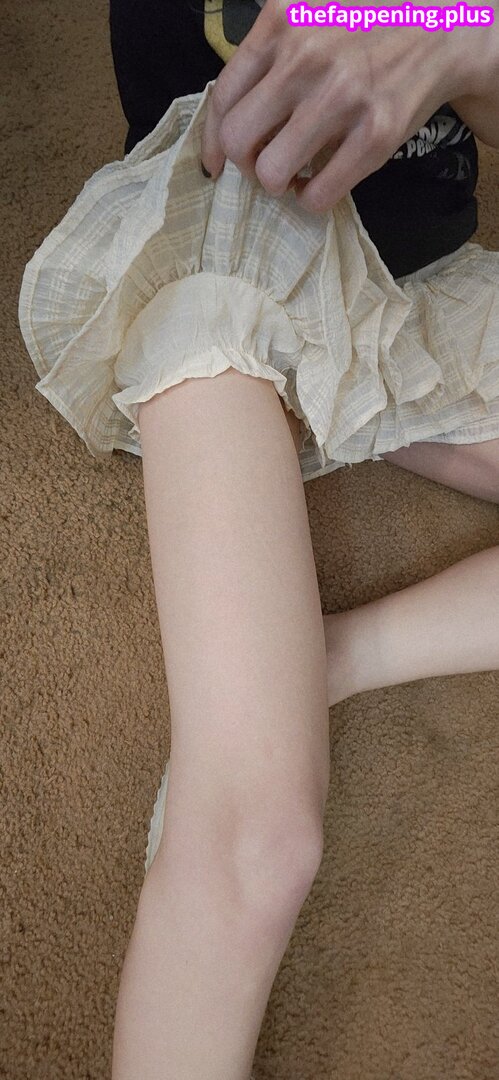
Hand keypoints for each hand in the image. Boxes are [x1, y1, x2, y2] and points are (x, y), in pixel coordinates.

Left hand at [200, 0, 484, 211]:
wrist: (441, 30)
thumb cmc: (364, 29)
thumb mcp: (308, 16)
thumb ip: (267, 56)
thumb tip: (228, 123)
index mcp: (281, 23)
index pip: (222, 98)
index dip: (214, 141)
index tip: (218, 162)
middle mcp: (306, 57)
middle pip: (238, 140)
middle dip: (245, 164)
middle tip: (264, 163)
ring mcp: (341, 97)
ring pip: (271, 173)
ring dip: (277, 185)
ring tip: (293, 175)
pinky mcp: (375, 135)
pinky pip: (318, 194)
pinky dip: (311, 199)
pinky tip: (318, 185)